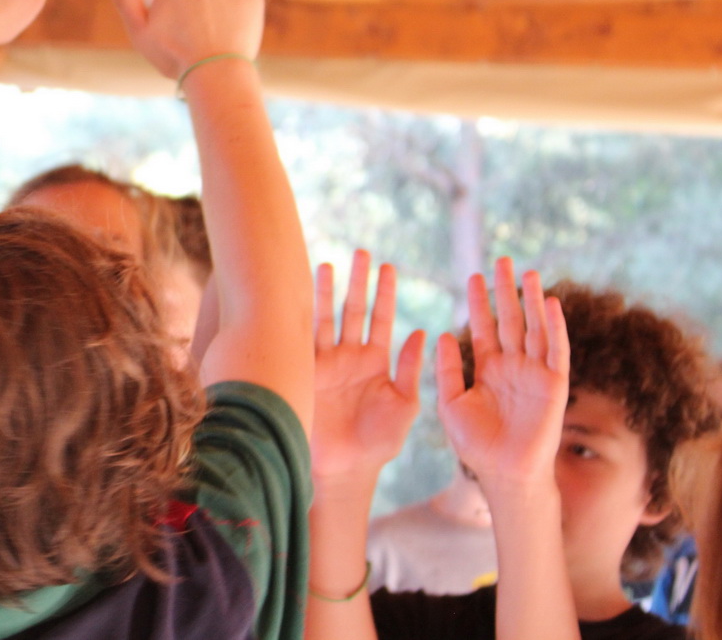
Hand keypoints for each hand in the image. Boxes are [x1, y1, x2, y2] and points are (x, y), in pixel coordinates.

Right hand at [311, 250, 425, 480]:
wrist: (343, 468)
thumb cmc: (378, 443)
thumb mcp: (404, 405)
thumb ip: (412, 370)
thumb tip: (422, 333)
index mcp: (377, 363)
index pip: (382, 319)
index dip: (385, 293)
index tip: (389, 267)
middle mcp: (350, 357)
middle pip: (353, 310)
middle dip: (358, 282)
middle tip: (362, 253)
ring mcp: (326, 363)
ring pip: (326, 319)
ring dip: (327, 293)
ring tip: (328, 265)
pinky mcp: (306, 373)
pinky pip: (303, 340)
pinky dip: (301, 318)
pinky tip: (299, 296)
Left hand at [436, 258, 569, 488]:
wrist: (503, 473)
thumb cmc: (475, 444)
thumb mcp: (451, 403)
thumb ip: (448, 370)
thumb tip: (440, 334)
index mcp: (487, 369)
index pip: (484, 327)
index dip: (480, 302)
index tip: (473, 276)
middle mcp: (512, 367)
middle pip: (509, 320)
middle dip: (505, 292)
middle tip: (501, 261)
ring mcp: (534, 374)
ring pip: (534, 329)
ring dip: (531, 301)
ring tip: (527, 272)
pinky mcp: (554, 385)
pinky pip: (556, 351)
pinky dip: (554, 327)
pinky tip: (551, 304)